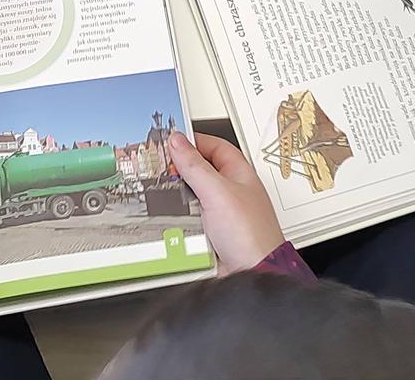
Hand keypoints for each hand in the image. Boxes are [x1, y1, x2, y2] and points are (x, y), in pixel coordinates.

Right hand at [166, 131, 284, 270]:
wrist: (254, 274)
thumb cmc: (251, 235)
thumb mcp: (217, 191)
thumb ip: (194, 165)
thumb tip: (177, 141)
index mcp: (238, 173)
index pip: (213, 146)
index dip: (193, 141)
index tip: (170, 141)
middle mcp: (229, 192)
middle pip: (199, 172)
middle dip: (180, 172)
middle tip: (159, 168)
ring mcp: (219, 214)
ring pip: (190, 198)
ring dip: (178, 199)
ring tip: (164, 195)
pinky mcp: (209, 234)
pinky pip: (187, 221)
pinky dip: (177, 220)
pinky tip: (170, 220)